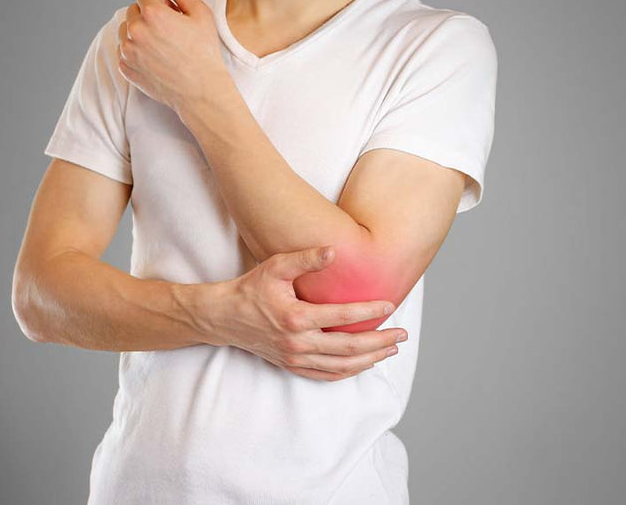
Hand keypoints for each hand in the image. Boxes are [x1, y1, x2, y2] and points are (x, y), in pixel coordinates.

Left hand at [117, 0, 228, 113]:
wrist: (200, 91)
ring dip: (139, 33)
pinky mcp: (126, 68)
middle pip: (133, 11)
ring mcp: (128, 51)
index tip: (171, 16)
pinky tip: (154, 59)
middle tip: (168, 32)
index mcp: (152, 13)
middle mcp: (135, 30)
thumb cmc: (204, 54)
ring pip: (125, 30)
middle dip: (147, 17)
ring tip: (160, 46)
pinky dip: (135, 52)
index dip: (160, 2)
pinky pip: (123, 50)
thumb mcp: (201, 14)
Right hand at [198, 245, 407, 381]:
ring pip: (341, 366)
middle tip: (402, 335)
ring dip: (370, 359)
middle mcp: (298, 343)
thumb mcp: (275, 267)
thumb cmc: (250, 289)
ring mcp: (295, 358)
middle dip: (380, 342)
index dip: (369, 311)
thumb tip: (334, 250)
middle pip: (349, 348)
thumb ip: (305, 258)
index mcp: (296, 318)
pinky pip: (327, 375)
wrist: (223, 317)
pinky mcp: (292, 366)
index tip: (390, 305)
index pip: (342, 317)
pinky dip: (349, 371)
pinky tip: (365, 363)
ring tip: (391, 349)